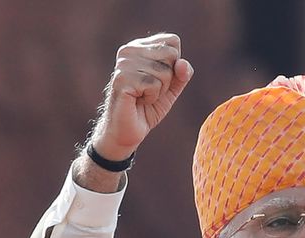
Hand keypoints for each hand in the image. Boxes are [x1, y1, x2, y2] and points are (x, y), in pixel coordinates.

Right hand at [89, 33, 192, 160]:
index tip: (160, 78)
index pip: (172, 41)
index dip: (175, 64)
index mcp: (140, 47)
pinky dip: (152, 97)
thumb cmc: (148, 107)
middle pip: (171, 54)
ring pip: (164, 72)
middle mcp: (129, 50)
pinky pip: (153, 84)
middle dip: (169, 78)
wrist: (129, 129)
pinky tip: (138, 100)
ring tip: (143, 96)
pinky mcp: (121, 78)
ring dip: (159, 90)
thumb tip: (182, 63)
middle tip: (151, 90)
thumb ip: (182, 73)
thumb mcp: (172, 88)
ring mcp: (123, 63)